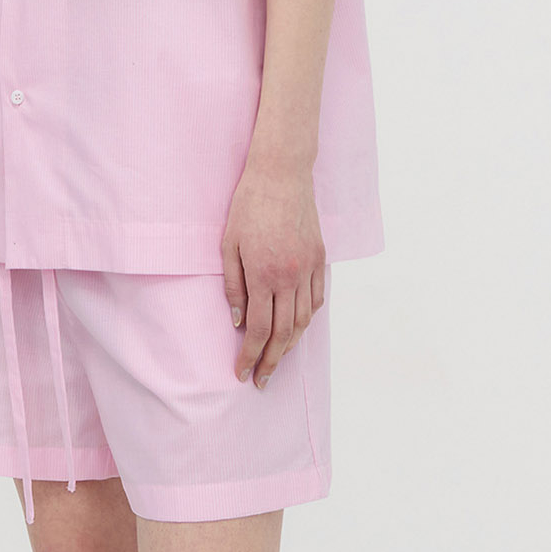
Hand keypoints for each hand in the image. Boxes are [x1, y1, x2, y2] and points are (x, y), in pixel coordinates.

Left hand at [221, 156, 325, 385]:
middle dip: (272, 361)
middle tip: (262, 379)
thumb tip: (237, 320)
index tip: (242, 373)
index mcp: (264, 274)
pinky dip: (308, 318)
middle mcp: (290, 276)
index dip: (251, 356)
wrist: (282, 172)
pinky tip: (298, 326)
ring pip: (304, 320)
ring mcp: (309, 268)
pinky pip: (317, 299)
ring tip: (278, 358)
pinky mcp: (320, 258)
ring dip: (291, 345)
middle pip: (285, 333)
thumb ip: (233, 284)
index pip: (260, 330)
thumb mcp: (229, 243)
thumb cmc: (249, 204)